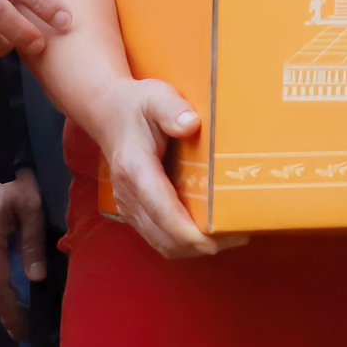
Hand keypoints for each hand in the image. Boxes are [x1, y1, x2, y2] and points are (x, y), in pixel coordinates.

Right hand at [0, 168, 45, 341]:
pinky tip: (11, 298)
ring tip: (20, 320)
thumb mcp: (31, 207)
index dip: (9, 311)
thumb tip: (37, 277)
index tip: (23, 329)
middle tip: (24, 333)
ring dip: (0, 307)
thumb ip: (32, 241)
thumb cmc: (15, 183)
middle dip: (4, 316)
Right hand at [93, 77, 240, 260]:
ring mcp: (129, 207)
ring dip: (194, 249)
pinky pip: (160, 238)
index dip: (189, 233)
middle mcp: (129, 196)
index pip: (162, 211)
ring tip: (229, 236)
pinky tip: (208, 231)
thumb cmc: (136, 104)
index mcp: (135, 170)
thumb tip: (191, 124)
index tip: (218, 239)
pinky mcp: (135, 212)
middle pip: (165, 239)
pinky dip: (184, 243)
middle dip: (201, 245)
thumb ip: (172, 109)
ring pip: (163, 245)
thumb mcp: (156, 96)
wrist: (108, 114)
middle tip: (238, 236)